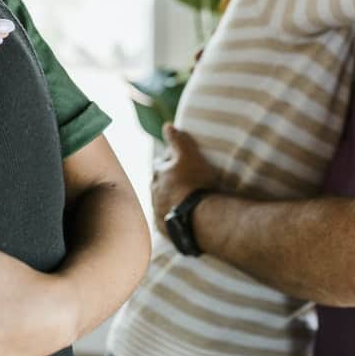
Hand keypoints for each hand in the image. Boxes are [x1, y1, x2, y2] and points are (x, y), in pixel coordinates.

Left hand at [151, 123, 218, 237]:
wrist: (200, 218)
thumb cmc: (196, 183)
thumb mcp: (189, 155)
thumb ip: (178, 140)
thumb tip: (167, 125)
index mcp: (159, 175)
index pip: (161, 165)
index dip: (170, 163)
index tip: (177, 163)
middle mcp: (154, 194)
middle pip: (158, 185)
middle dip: (166, 183)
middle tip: (180, 183)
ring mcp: (159, 212)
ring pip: (161, 204)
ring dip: (169, 201)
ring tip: (182, 202)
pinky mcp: (166, 229)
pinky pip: (167, 222)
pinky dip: (173, 218)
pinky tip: (182, 219)